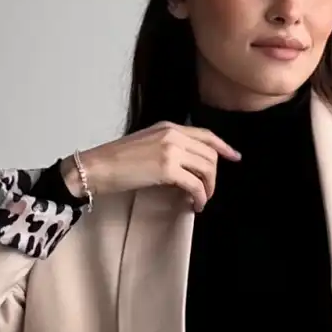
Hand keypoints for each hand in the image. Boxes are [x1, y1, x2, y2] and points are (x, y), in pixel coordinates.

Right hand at [70, 122, 242, 212]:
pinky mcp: (167, 169)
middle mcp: (173, 134)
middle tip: (207, 192)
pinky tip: (194, 205)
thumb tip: (186, 166)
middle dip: (213, 177)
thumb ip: (168, 146)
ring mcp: (171, 150)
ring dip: (208, 188)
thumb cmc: (115, 160)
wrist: (96, 167)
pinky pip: (195, 185)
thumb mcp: (146, 143)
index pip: (205, 135)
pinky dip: (200, 197)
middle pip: (210, 155)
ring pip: (206, 169)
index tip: (234, 157)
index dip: (223, 147)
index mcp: (168, 126)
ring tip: (200, 200)